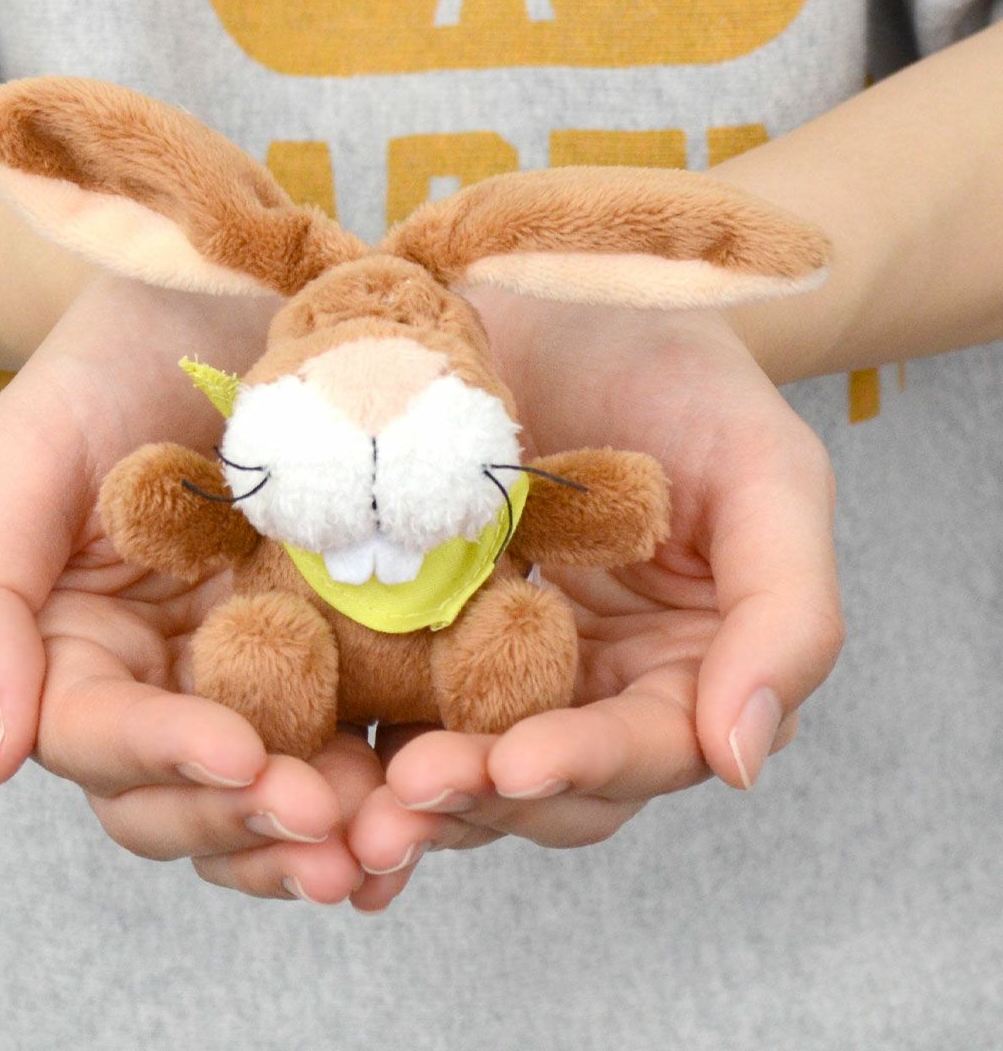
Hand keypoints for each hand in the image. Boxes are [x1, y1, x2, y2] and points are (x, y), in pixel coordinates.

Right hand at [0, 275, 377, 903]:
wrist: (230, 288)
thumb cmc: (115, 358)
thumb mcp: (21, 454)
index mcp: (82, 649)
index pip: (101, 741)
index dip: (165, 763)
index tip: (245, 756)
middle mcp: (170, 678)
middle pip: (187, 796)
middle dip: (252, 822)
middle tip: (331, 826)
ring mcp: (264, 669)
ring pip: (276, 792)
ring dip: (324, 836)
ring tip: (383, 846)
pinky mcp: (350, 647)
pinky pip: (365, 737)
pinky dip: (388, 788)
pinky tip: (426, 812)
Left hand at [347, 298, 842, 911]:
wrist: (564, 279)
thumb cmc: (680, 364)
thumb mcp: (769, 472)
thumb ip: (787, 616)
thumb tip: (742, 761)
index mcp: (682, 663)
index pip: (643, 746)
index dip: (584, 766)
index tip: (513, 767)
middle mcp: (590, 679)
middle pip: (543, 783)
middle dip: (480, 800)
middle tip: (401, 802)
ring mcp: (495, 655)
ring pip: (458, 760)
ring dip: (405, 796)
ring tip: (344, 809)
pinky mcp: (414, 621)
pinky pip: (380, 695)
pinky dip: (348, 738)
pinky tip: (301, 759)